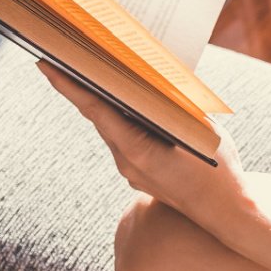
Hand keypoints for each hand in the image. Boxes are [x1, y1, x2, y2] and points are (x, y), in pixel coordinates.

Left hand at [35, 60, 248, 221]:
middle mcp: (126, 162)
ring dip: (106, 103)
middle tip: (66, 56)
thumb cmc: (217, 169)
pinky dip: (124, 120)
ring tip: (100, 75)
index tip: (46, 63)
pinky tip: (132, 104)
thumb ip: (177, 102)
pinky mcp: (139, 174)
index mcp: (136, 150)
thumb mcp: (200, 127)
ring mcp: (131, 171)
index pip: (94, 109)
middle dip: (83, 88)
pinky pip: (125, 140)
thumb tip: (159, 77)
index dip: (69, 85)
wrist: (224, 213)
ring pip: (112, 128)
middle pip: (99, 117)